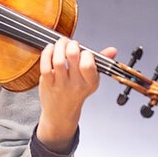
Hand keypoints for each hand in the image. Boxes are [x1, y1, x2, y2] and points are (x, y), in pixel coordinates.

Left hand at [36, 38, 116, 152]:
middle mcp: (76, 84)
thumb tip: (112, 50)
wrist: (61, 113)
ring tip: (60, 44)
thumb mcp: (91, 80)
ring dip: (58, 46)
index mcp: (90, 82)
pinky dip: (47, 53)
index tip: (83, 51)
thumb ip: (101, 63)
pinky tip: (50, 49)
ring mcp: (61, 84)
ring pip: (58, 60)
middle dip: (71, 44)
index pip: (88, 63)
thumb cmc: (76, 93)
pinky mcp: (48, 83)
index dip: (85, 53)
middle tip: (70, 43)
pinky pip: (45, 65)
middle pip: (72, 56)